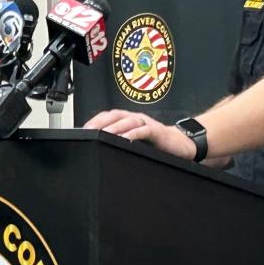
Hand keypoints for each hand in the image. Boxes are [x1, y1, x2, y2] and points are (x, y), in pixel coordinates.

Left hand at [83, 109, 197, 159]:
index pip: (108, 116)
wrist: (181, 144)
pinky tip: (125, 139)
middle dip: (100, 122)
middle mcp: (136, 118)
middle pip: (115, 115)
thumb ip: (121, 141)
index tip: (82, 130)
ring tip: (102, 135)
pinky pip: (144, 130)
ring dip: (114, 127)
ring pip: (128, 121)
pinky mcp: (157, 131)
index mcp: (129, 119)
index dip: (95, 121)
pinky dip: (134, 134)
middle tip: (88, 132)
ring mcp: (147, 123)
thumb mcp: (136, 141)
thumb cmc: (156, 143)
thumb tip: (99, 149)